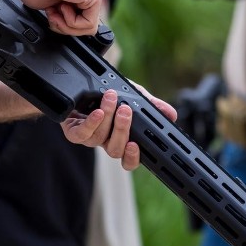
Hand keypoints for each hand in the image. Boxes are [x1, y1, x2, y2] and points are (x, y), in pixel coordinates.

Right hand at [10, 0, 103, 35]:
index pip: (80, 23)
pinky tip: (62, 6)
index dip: (63, 26)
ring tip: (55, 11)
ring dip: (67, 25)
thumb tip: (64, 26)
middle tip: (53, 15)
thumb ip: (61, 16)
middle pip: (85, 27)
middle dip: (65, 27)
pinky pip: (89, 24)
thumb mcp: (49, 7)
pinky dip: (72, 22)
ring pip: (88, 28)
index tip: (51, 14)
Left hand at [60, 88, 177, 170]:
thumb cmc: (108, 95)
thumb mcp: (133, 96)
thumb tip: (171, 115)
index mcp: (122, 139)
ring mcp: (89, 138)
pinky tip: (97, 112)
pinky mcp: (73, 132)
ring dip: (107, 117)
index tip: (136, 145)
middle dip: (122, 129)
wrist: (81, 87)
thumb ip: (151, 105)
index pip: (129, 159)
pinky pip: (81, 134)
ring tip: (111, 98)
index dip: (132, 157)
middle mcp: (106, 142)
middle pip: (115, 149)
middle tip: (126, 110)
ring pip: (99, 138)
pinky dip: (90, 123)